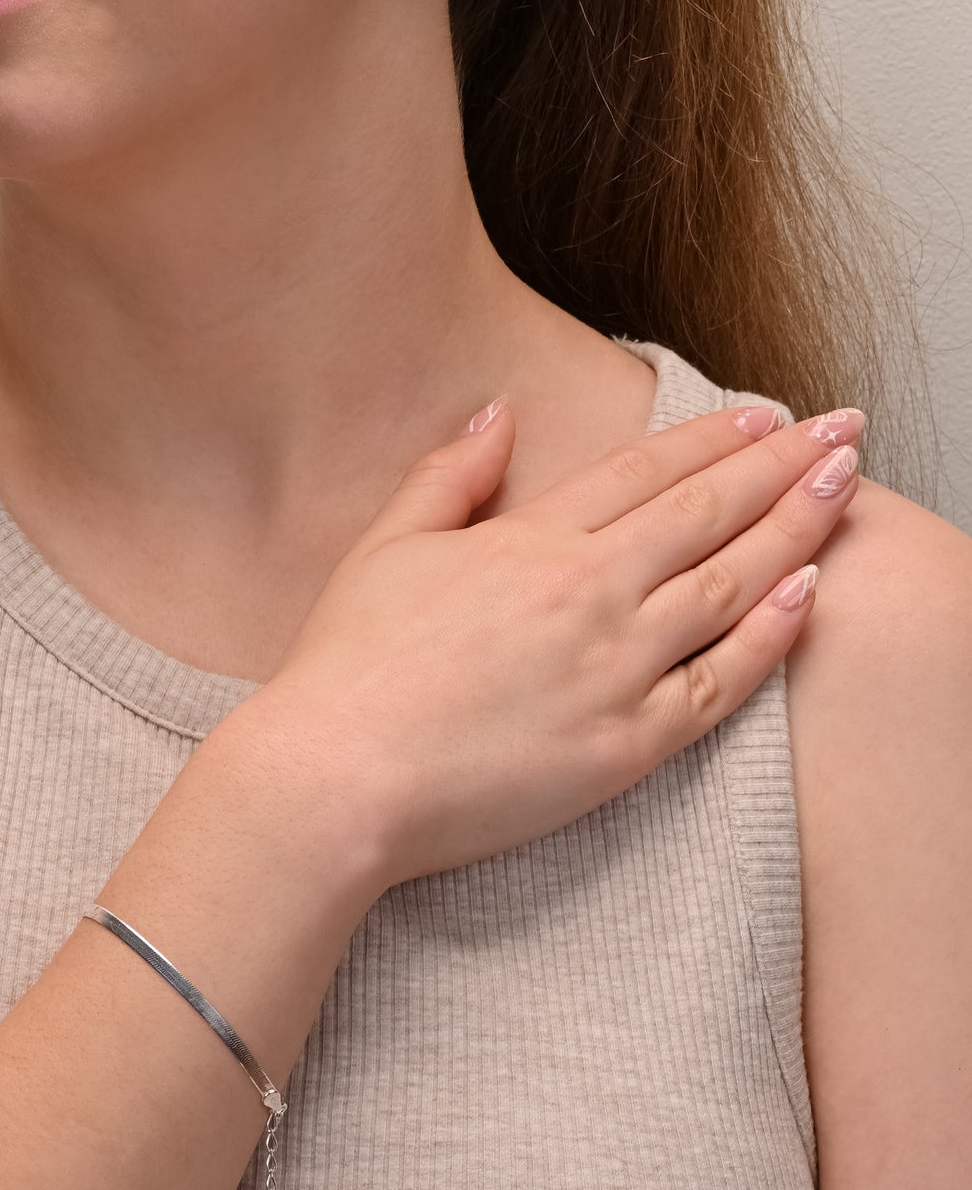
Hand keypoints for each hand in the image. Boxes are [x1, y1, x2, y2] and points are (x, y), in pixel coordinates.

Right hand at [247, 395, 861, 893]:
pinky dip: (770, 635)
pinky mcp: (627, 746)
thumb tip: (497, 413)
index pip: (644, 471)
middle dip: (783, 463)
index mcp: (530, 541)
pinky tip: (808, 594)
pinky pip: (720, 682)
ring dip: (798, 528)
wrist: (340, 776)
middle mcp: (587, 592)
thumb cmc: (349, 666)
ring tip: (848, 488)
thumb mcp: (387, 548)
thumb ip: (448, 476)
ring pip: (730, 584)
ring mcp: (615, 668)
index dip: (711, 437)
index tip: (763, 414)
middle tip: (842, 429)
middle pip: (706, 512)